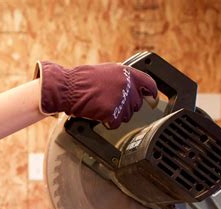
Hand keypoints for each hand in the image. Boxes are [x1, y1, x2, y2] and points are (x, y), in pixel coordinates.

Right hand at [34, 61, 157, 128]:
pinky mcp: (113, 112)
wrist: (68, 87)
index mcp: (127, 72)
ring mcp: (121, 99)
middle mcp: (127, 85)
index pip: (148, 83)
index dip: (151, 93)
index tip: (152, 99)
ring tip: (101, 108)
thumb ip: (121, 79)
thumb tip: (130, 87)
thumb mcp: (106, 71)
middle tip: (110, 105)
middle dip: (125, 107)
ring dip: (115, 116)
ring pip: (126, 116)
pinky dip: (108, 123)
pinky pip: (116, 124)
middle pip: (136, 104)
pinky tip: (99, 116)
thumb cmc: (80, 80)